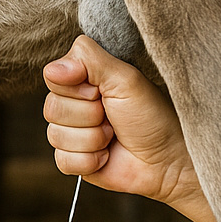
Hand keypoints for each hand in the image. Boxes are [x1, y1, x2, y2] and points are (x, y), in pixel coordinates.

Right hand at [42, 35, 216, 221]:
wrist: (168, 161)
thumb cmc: (154, 117)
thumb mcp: (125, 79)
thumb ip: (89, 60)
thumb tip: (52, 68)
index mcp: (84, 79)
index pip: (53, 77)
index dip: (78, 88)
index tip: (102, 92)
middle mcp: (74, 104)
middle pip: (52, 108)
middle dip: (89, 116)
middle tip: (113, 117)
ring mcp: (71, 133)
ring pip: (56, 135)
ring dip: (92, 139)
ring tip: (114, 137)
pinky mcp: (72, 160)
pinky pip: (62, 160)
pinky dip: (89, 160)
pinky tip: (106, 157)